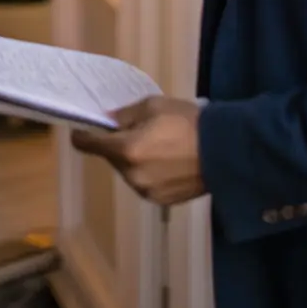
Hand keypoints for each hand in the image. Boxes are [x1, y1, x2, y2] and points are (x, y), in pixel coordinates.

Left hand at [72, 97, 204, 206]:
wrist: (225, 151)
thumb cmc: (187, 122)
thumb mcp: (152, 106)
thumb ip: (124, 115)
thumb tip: (108, 122)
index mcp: (126, 149)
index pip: (89, 145)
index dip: (82, 136)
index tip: (81, 130)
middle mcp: (131, 175)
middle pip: (111, 158)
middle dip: (116, 145)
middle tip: (136, 132)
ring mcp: (146, 191)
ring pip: (127, 172)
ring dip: (133, 160)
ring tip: (158, 147)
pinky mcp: (161, 201)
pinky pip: (144, 184)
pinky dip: (148, 173)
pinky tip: (168, 163)